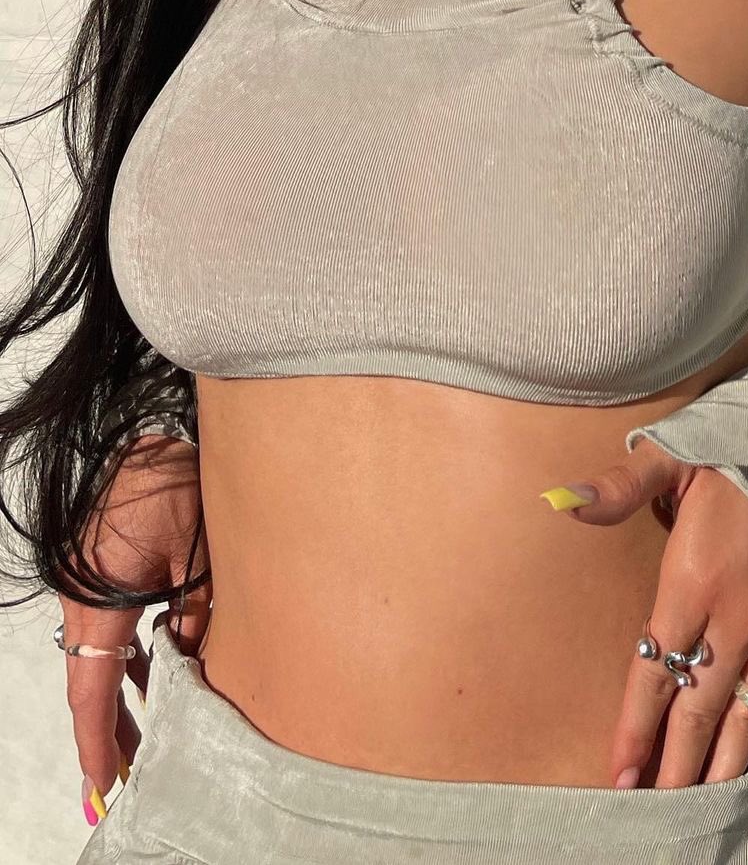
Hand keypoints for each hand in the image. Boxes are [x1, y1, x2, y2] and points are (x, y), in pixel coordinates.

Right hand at [60, 435, 210, 823]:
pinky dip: (127, 652)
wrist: (152, 434)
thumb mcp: (192, 556)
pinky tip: (151, 669)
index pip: (90, 689)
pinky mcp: (105, 568)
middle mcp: (84, 599)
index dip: (97, 739)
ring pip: (101, 654)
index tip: (102, 784)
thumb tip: (188, 659)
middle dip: (108, 728)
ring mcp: (91, 584)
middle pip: (90, 680)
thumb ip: (190, 613)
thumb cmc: (173, 485)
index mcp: (96, 601)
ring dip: (119, 691)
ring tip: (141, 734)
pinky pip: (112, 624)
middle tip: (123, 775)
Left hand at [540, 439, 747, 788]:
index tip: (621, 772)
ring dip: (723, 760)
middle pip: (699, 706)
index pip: (654, 670)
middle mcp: (735, 615)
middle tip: (659, 809)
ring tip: (704, 803)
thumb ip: (618, 488)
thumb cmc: (741, 446)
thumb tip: (562, 503)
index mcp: (691, 580)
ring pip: (747, 710)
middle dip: (677, 763)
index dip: (636, 726)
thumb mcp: (673, 455)